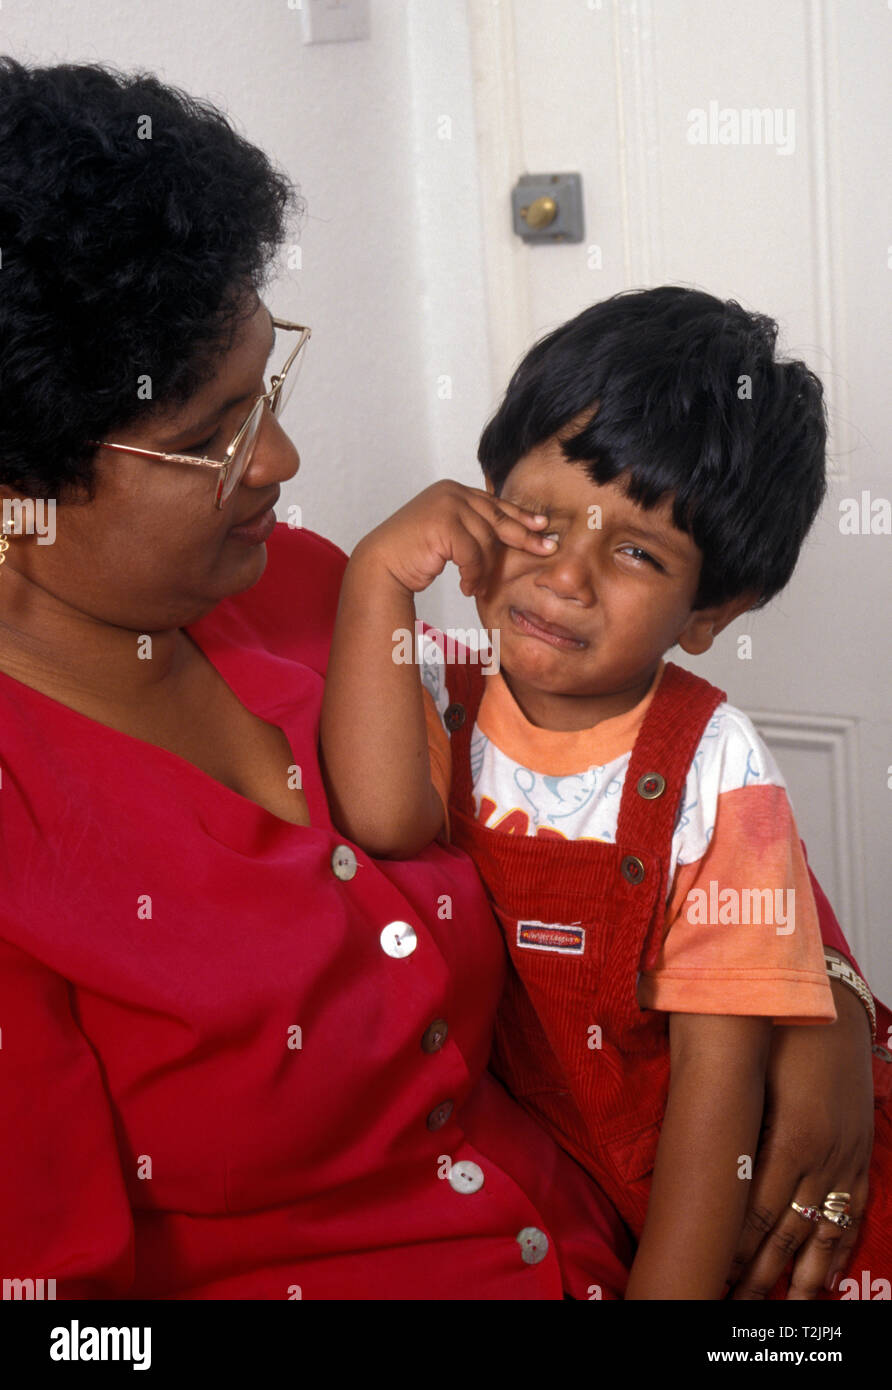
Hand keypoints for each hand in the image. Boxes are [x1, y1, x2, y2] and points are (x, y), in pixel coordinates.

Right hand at [355, 479, 555, 596]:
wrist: (381, 565)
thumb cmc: (413, 554)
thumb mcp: (448, 533)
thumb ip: (471, 526)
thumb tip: (508, 532)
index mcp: (454, 491)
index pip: (495, 504)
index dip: (520, 516)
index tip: (542, 527)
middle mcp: (452, 493)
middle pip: (498, 517)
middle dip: (525, 535)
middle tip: (547, 548)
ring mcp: (447, 505)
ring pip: (486, 540)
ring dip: (485, 569)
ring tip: (479, 586)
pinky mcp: (443, 523)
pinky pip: (473, 553)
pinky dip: (473, 574)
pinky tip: (468, 588)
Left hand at [727, 974, 873, 1298]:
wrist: (836, 1013)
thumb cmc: (784, 1036)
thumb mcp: (752, 1077)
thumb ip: (733, 1124)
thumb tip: (701, 1166)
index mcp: (792, 1139)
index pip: (756, 1212)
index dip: (735, 1248)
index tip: (713, 1272)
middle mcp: (823, 1158)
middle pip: (787, 1233)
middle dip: (760, 1273)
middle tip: (733, 1304)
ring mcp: (847, 1160)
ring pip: (824, 1232)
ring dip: (804, 1275)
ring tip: (782, 1307)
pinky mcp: (860, 1156)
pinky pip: (853, 1213)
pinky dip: (839, 1246)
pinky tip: (828, 1271)